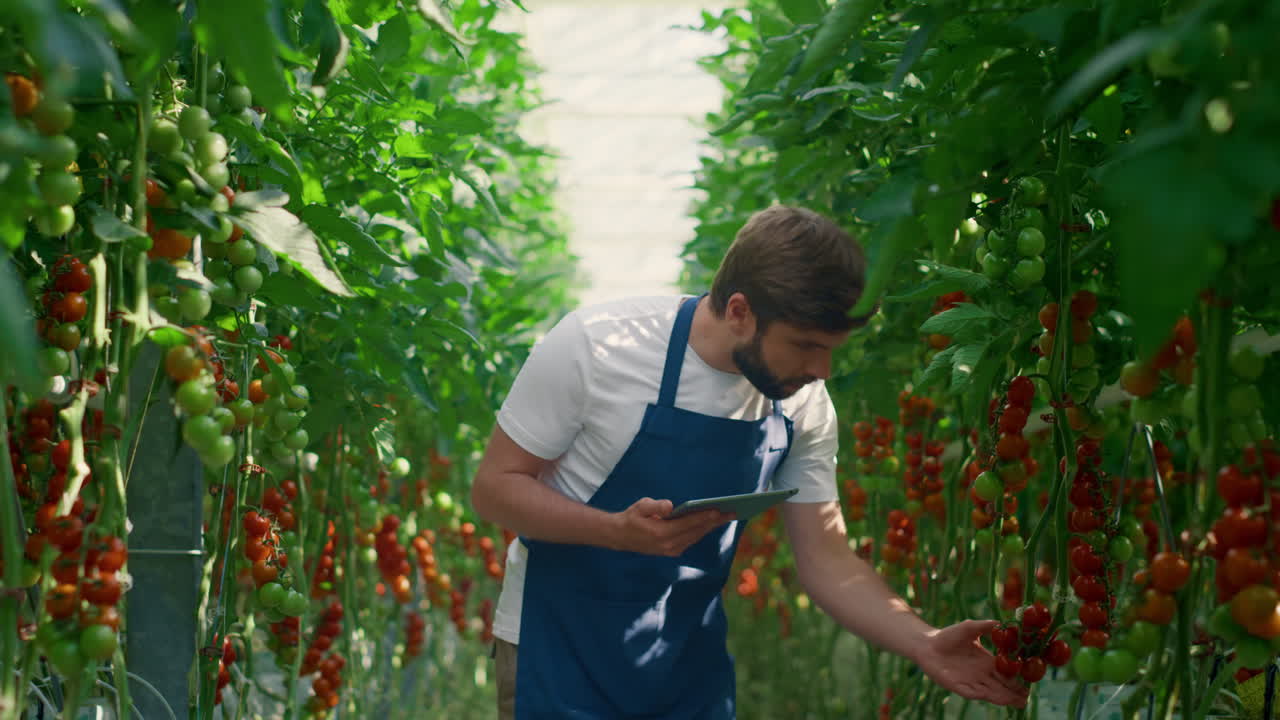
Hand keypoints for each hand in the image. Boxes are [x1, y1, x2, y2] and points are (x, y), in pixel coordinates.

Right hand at [609, 497, 733, 556]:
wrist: (620, 537)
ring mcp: (671, 550)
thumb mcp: (640, 507)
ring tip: (727, 516)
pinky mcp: (672, 551)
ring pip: (696, 537)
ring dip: (712, 527)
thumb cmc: (632, 517)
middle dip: (715, 522)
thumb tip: (670, 506)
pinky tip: (712, 523)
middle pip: (696, 532)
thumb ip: (654, 506)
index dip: (704, 517)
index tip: (718, 510)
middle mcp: (668, 545)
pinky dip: (703, 531)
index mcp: (660, 533)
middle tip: (732, 512)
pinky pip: (692, 539)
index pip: (687, 524)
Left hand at [914, 620, 1028, 707]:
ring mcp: (968, 681)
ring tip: (1014, 702)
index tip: (1029, 686)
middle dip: (1013, 694)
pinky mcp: (955, 685)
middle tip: (1026, 699)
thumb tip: (1003, 622)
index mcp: (986, 663)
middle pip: (1000, 687)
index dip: (1016, 681)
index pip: (1005, 674)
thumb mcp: (970, 628)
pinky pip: (968, 691)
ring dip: (1000, 697)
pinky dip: (977, 694)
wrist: (927, 643)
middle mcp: (980, 675)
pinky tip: (986, 695)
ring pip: (988, 692)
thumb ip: (986, 626)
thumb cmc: (948, 636)